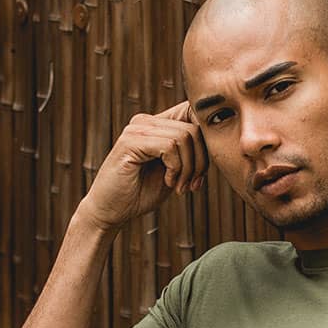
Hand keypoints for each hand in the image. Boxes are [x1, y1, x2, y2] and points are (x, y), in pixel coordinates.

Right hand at [76, 102, 208, 231]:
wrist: (110, 212)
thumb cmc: (141, 193)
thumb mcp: (174, 170)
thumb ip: (191, 153)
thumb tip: (217, 138)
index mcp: (156, 124)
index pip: (193, 115)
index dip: (206, 143)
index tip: (200, 174)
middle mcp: (145, 121)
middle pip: (194, 128)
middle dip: (201, 161)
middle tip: (191, 184)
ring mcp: (136, 129)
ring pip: (185, 137)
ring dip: (189, 168)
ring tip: (179, 186)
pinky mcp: (130, 141)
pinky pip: (170, 146)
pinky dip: (176, 168)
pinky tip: (168, 182)